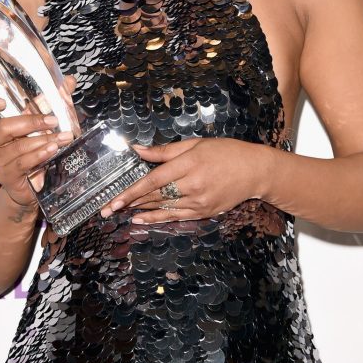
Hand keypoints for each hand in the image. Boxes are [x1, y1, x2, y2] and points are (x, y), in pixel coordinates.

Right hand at [0, 76, 75, 206]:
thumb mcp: (37, 124)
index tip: (2, 102)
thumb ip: (50, 102)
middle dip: (31, 122)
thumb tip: (69, 81)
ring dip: (44, 140)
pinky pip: (23, 163)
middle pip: (2, 128)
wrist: (30, 185)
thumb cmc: (30, 149)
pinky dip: (40, 154)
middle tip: (53, 119)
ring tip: (63, 137)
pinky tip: (52, 149)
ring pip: (18, 146)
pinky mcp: (5, 176)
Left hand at [100, 137, 262, 223]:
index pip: (153, 180)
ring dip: (139, 211)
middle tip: (107, 209)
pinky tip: (141, 219)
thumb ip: (165, 150)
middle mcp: (193, 185)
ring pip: (163, 208)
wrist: (255, 171)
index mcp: (189, 164)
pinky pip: (176, 216)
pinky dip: (157, 219)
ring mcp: (199, 202)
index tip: (113, 199)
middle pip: (155, 196)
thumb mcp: (195, 144)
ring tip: (119, 213)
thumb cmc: (225, 152)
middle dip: (128, 203)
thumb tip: (137, 149)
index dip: (131, 190)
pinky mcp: (204, 212)